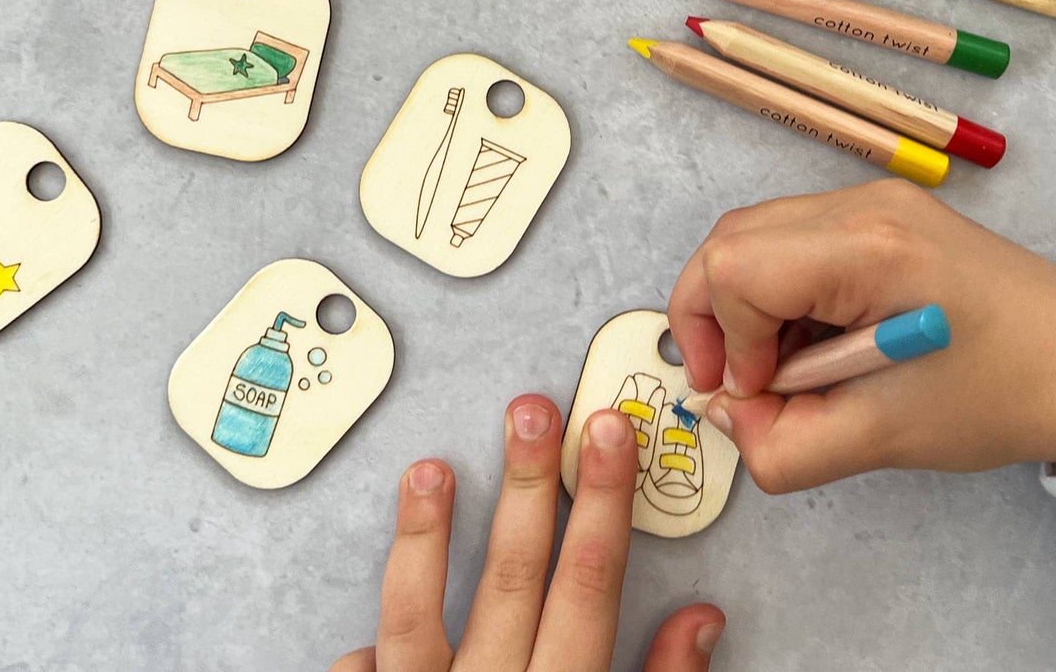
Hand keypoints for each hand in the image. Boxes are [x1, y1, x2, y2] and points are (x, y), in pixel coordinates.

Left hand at [330, 397, 724, 671]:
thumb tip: (699, 621)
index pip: (589, 586)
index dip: (602, 503)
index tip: (607, 433)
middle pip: (510, 579)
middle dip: (527, 487)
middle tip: (532, 409)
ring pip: (418, 617)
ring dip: (425, 540)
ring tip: (428, 470)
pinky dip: (362, 660)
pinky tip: (356, 631)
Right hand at [668, 180, 1055, 491]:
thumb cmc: (1000, 397)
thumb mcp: (882, 440)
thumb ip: (782, 444)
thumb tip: (726, 415)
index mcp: (867, 247)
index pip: (735, 267)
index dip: (723, 341)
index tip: (757, 398)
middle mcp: (862, 203)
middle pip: (732, 238)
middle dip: (713, 315)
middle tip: (741, 383)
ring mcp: (874, 199)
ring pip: (756, 234)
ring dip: (747, 304)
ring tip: (786, 368)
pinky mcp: (885, 213)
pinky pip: (795, 238)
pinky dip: (781, 290)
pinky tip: (817, 341)